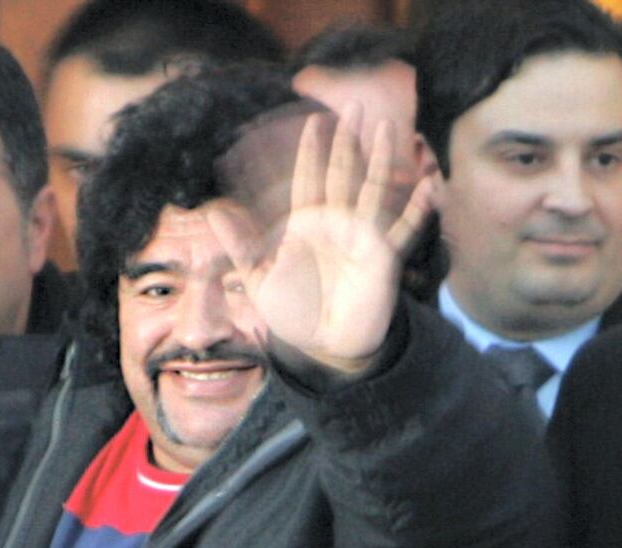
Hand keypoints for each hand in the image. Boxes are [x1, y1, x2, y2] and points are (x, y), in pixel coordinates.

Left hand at [209, 104, 433, 373]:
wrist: (326, 347)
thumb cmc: (296, 314)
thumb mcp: (261, 280)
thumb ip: (242, 246)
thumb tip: (215, 211)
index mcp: (308, 225)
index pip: (309, 179)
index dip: (312, 151)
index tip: (314, 121)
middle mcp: (337, 224)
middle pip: (343, 173)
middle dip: (348, 141)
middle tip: (354, 103)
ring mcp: (363, 238)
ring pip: (374, 190)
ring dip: (381, 160)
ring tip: (388, 128)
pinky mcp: (383, 258)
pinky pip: (404, 230)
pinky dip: (417, 210)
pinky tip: (429, 187)